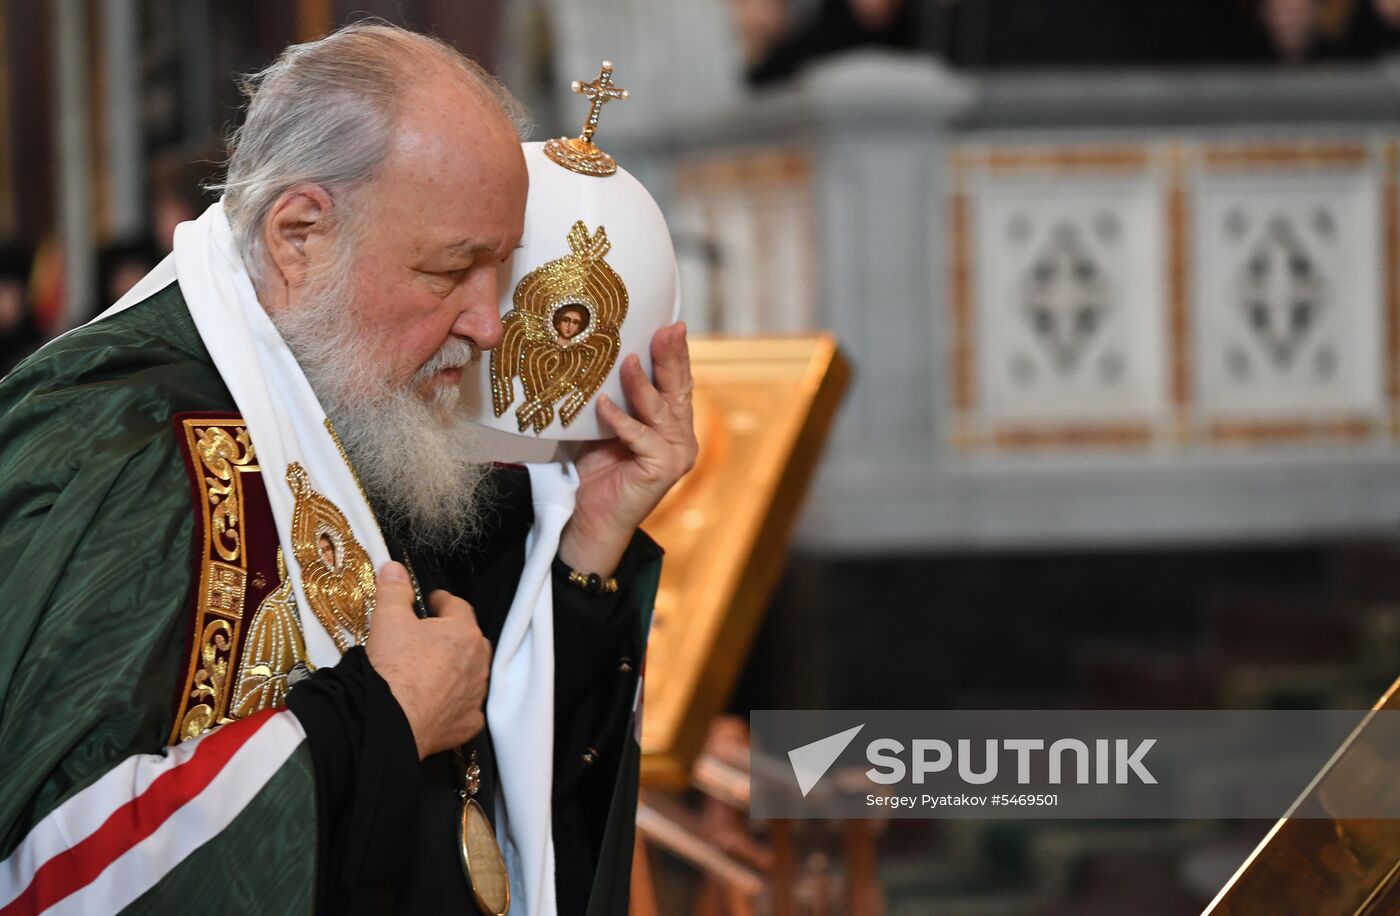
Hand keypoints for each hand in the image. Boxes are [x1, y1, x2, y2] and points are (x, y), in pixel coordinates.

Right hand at [366, 562, 491, 758]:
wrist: (391, 721)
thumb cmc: (393, 668)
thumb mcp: (388, 619)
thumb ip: (394, 589)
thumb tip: (395, 569)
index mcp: (464, 632)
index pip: (458, 606)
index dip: (441, 602)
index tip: (429, 603)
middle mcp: (478, 663)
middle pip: (469, 639)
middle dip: (450, 635)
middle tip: (425, 637)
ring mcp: (475, 695)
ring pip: (470, 673)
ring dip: (455, 668)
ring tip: (428, 670)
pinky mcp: (468, 723)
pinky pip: (466, 707)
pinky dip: (454, 702)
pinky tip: (436, 701)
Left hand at [560, 322, 697, 575]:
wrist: (591, 518)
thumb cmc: (598, 472)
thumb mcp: (605, 425)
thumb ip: (612, 397)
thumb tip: (596, 356)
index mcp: (674, 427)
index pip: (676, 385)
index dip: (675, 355)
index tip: (671, 325)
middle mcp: (683, 439)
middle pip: (679, 391)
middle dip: (672, 358)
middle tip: (667, 330)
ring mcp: (677, 455)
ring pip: (662, 411)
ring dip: (643, 384)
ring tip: (627, 359)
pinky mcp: (663, 470)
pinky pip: (641, 437)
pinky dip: (620, 420)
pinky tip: (602, 403)